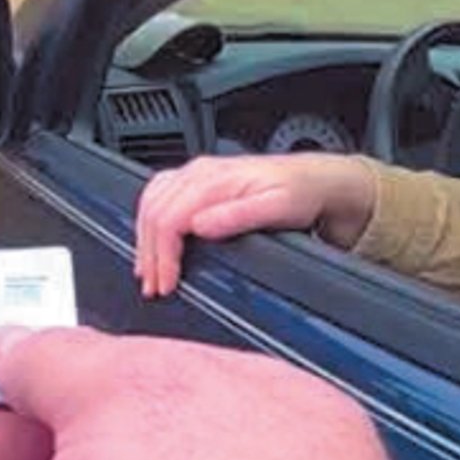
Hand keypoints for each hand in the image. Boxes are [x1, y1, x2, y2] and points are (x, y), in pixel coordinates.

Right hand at [133, 154, 376, 297]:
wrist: (314, 180)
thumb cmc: (300, 194)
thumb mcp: (278, 208)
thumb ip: (238, 216)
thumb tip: (200, 226)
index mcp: (215, 179)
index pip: (170, 217)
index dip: (163, 255)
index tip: (167, 283)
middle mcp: (201, 172)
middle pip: (155, 211)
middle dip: (149, 253)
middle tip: (155, 287)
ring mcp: (198, 174)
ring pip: (152, 202)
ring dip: (145, 238)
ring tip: (149, 272)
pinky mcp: (199, 181)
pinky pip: (160, 195)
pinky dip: (149, 221)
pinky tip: (153, 242)